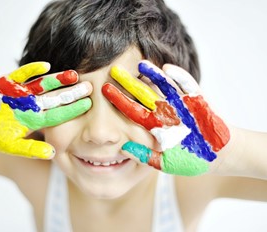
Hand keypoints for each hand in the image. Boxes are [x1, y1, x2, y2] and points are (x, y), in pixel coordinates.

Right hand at [0, 62, 91, 158]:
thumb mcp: (10, 145)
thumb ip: (30, 149)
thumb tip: (52, 154)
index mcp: (35, 119)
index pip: (58, 114)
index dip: (73, 110)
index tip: (88, 105)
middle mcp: (32, 104)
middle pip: (55, 97)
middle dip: (71, 93)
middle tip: (89, 86)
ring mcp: (22, 92)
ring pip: (42, 84)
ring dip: (57, 79)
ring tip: (73, 74)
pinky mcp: (9, 81)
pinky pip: (22, 74)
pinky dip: (32, 70)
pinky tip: (46, 66)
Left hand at [102, 60, 229, 175]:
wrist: (219, 156)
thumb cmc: (191, 160)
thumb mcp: (165, 163)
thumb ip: (145, 156)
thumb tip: (123, 149)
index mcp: (155, 126)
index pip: (133, 111)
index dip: (119, 101)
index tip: (104, 90)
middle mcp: (165, 112)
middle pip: (144, 95)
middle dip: (129, 83)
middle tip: (114, 70)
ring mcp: (181, 105)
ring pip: (164, 86)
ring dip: (153, 75)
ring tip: (140, 63)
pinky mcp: (198, 100)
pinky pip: (187, 86)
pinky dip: (178, 77)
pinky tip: (166, 68)